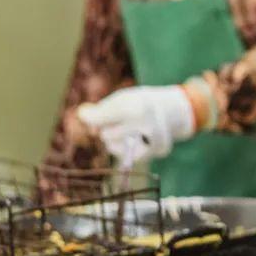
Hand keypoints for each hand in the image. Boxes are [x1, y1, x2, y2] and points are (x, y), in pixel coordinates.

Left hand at [77, 85, 195, 163]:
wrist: (173, 109)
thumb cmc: (140, 102)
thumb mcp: (121, 98)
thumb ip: (101, 108)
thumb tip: (82, 115)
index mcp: (135, 105)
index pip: (100, 118)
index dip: (90, 116)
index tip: (86, 113)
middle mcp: (146, 124)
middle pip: (106, 135)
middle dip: (107, 128)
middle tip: (116, 120)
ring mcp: (154, 139)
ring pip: (115, 148)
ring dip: (114, 140)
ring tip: (125, 130)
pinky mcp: (157, 151)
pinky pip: (128, 157)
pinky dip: (126, 149)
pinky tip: (134, 140)